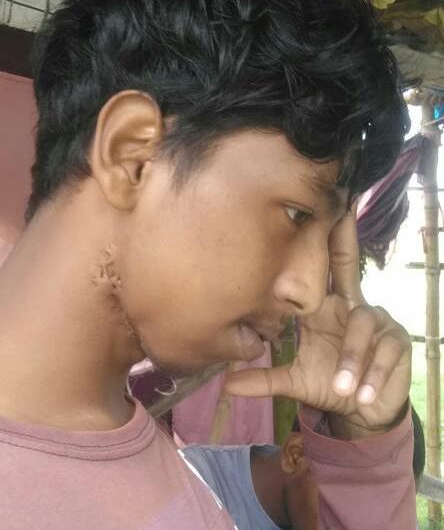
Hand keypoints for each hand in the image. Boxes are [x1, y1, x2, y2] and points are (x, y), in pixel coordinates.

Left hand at [225, 209, 411, 438]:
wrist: (361, 409)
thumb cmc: (328, 384)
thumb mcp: (294, 380)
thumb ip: (264, 378)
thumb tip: (226, 384)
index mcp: (323, 309)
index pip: (319, 271)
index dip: (317, 242)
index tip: (308, 212)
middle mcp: (349, 306)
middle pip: (347, 265)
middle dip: (345, 239)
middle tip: (343, 212)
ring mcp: (377, 321)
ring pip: (363, 326)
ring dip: (351, 359)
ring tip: (340, 388)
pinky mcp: (396, 342)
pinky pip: (386, 352)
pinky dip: (373, 376)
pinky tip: (362, 396)